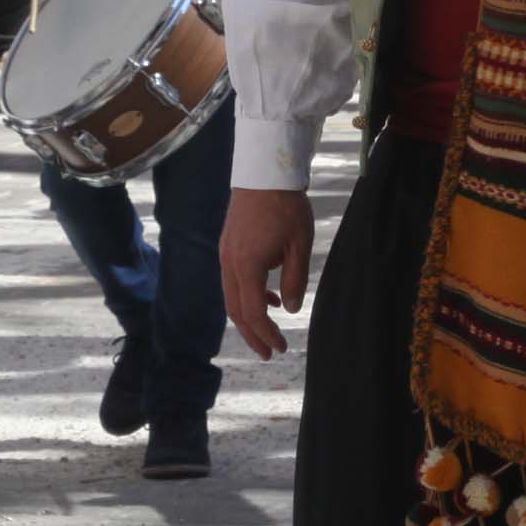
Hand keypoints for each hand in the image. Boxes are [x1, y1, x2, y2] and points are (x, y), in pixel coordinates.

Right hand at [221, 186, 316, 358]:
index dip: (266, 334)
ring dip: (249, 317)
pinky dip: (250, 295)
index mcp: (246, 266)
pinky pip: (235, 280)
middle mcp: (230, 264)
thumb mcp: (299, 246)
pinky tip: (270, 298)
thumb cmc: (286, 207)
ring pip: (233, 297)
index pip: (253, 312)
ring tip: (269, 331)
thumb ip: (295, 280)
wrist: (264, 172)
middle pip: (236, 311)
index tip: (281, 348)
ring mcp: (226, 254)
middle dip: (253, 335)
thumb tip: (291, 310)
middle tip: (270, 353)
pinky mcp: (228, 246)